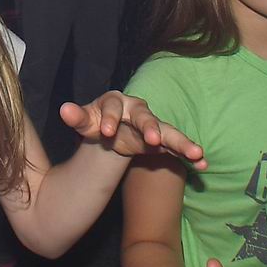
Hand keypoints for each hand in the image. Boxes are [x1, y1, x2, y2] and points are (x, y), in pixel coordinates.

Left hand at [59, 92, 206, 168]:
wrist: (111, 130)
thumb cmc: (96, 121)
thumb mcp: (85, 121)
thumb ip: (76, 117)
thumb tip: (64, 109)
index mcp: (116, 101)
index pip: (113, 106)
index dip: (110, 118)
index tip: (106, 132)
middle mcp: (138, 111)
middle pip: (145, 117)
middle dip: (150, 127)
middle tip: (153, 140)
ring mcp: (152, 126)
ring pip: (168, 132)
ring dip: (181, 142)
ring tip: (196, 153)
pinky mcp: (162, 142)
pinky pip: (177, 148)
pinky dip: (189, 155)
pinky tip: (202, 165)